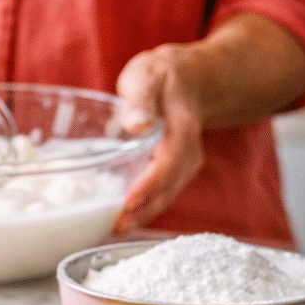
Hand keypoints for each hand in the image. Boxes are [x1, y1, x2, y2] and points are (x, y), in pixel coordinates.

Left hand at [113, 43, 206, 233]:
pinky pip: (163, 191)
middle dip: (144, 209)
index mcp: (181, 128)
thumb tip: (138, 125)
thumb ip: (140, 101)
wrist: (189, 78)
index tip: (128, 202)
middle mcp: (187, 150)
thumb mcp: (147, 78)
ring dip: (144, 213)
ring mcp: (184, 161)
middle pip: (169, 186)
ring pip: (167, 193)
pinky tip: (123, 218)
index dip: (149, 185)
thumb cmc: (161, 76)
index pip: (168, 162)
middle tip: (115, 227)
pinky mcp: (175, 168)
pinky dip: (145, 206)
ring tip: (115, 229)